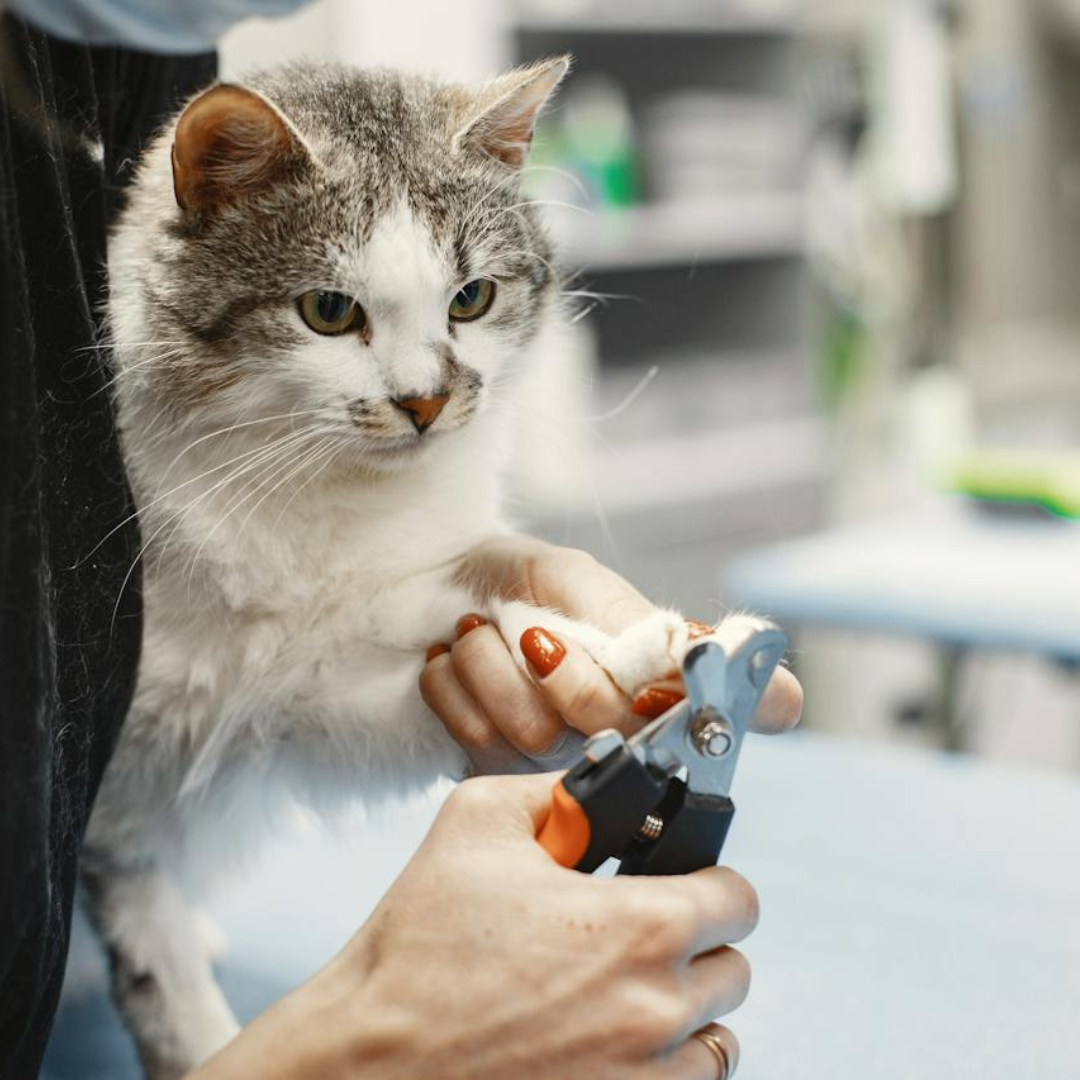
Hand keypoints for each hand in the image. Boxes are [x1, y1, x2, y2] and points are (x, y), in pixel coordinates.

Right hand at [189, 773, 752, 1078]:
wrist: (372, 1057)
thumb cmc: (419, 950)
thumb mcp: (477, 821)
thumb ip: (556, 790)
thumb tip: (598, 785)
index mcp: (638, 926)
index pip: (737, 898)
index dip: (709, 879)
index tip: (682, 882)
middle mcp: (657, 1008)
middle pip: (732, 967)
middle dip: (695, 940)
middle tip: (640, 931)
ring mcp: (644, 1076)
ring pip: (717, 1034)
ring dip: (686, 1007)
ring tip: (624, 988)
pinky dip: (665, 1061)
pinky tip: (614, 1036)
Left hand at [422, 536, 801, 770]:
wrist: (439, 583)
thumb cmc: (525, 581)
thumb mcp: (589, 589)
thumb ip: (653, 636)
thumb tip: (769, 687)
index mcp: (661, 683)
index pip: (739, 712)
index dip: (727, 698)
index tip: (656, 672)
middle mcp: (622, 735)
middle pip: (610, 725)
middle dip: (556, 664)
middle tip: (529, 630)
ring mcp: (555, 763)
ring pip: (531, 734)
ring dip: (492, 665)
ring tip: (483, 633)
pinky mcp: (493, 773)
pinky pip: (475, 743)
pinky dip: (455, 686)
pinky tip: (454, 662)